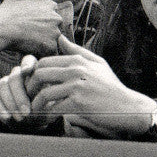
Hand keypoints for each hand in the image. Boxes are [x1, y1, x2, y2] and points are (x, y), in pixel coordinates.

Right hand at [0, 0, 64, 55]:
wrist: (0, 28)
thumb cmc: (5, 14)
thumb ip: (26, 0)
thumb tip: (24, 1)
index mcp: (50, 5)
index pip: (54, 14)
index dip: (45, 21)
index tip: (36, 25)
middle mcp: (56, 17)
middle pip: (56, 28)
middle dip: (47, 32)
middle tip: (33, 37)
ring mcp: (55, 32)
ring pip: (54, 41)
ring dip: (45, 44)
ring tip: (30, 45)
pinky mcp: (51, 46)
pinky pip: (50, 52)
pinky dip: (41, 53)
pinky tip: (30, 51)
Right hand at [0, 55, 55, 132]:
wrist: (31, 123)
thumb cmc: (44, 111)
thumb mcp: (50, 106)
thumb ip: (48, 100)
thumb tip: (45, 100)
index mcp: (33, 71)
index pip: (28, 60)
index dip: (27, 64)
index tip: (28, 70)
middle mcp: (18, 74)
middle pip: (15, 76)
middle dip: (20, 95)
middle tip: (27, 112)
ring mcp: (5, 82)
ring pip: (3, 85)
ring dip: (10, 103)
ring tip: (19, 118)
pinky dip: (0, 107)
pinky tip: (7, 118)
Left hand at [29, 35, 156, 137]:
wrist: (127, 106)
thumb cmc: (110, 86)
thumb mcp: (97, 63)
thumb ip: (76, 50)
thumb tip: (59, 38)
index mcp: (77, 60)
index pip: (43, 62)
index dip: (33, 74)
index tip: (33, 86)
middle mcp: (76, 70)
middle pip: (39, 75)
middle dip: (30, 88)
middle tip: (29, 98)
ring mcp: (77, 86)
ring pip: (44, 93)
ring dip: (36, 104)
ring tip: (35, 110)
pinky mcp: (79, 103)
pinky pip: (54, 108)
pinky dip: (48, 115)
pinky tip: (47, 118)